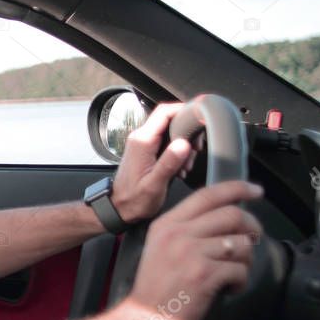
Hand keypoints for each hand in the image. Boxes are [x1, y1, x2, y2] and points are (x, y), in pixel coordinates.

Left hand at [111, 103, 202, 223]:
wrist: (118, 208)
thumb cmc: (133, 200)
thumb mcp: (154, 185)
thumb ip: (169, 163)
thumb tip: (184, 144)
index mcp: (142, 141)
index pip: (164, 112)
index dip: (184, 110)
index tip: (200, 120)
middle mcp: (141, 138)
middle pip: (170, 120)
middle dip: (188, 133)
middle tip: (194, 153)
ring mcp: (143, 144)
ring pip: (170, 132)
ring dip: (184, 146)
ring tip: (185, 166)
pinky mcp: (146, 151)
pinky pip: (166, 142)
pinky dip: (177, 152)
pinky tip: (179, 169)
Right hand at [124, 180, 263, 319]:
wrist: (144, 318)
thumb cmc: (155, 287)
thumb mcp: (160, 247)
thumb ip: (186, 229)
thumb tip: (225, 218)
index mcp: (167, 224)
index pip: (208, 195)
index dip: (237, 189)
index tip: (255, 190)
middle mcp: (178, 234)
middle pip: (231, 215)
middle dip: (252, 227)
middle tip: (254, 239)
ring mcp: (191, 253)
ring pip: (241, 244)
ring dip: (245, 260)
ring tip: (232, 273)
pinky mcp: (204, 275)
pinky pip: (240, 270)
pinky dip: (240, 282)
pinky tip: (228, 288)